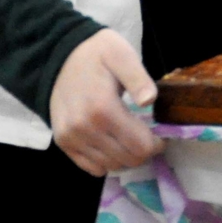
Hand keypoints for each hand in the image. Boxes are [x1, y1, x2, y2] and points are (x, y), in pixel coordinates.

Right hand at [49, 30, 163, 176]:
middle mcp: (83, 129)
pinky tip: (114, 145)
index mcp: (102, 109)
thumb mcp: (122, 55)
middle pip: (127, 159)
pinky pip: (90, 167)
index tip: (161, 134)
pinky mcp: (62, 143)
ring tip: (132, 139)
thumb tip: (150, 100)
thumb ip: (138, 78)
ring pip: (109, 166)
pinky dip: (106, 161)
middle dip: (144, 151)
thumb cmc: (96, 55)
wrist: (59, 58)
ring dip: (126, 157)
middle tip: (149, 136)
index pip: (139, 146)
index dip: (156, 144)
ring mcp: (70, 138)